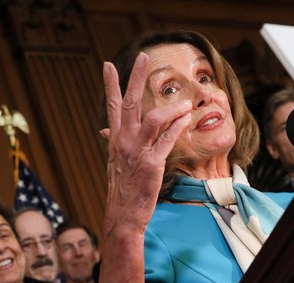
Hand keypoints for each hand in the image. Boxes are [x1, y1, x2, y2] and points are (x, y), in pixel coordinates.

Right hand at [102, 53, 192, 229]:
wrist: (123, 213)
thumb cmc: (123, 189)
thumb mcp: (116, 163)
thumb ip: (115, 143)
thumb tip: (106, 130)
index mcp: (115, 139)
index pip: (111, 106)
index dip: (110, 84)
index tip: (108, 65)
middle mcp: (123, 141)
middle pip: (129, 103)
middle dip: (136, 78)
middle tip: (143, 57)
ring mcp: (137, 151)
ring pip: (153, 119)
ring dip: (171, 108)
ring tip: (186, 103)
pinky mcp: (151, 164)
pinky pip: (166, 140)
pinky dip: (177, 127)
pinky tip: (187, 118)